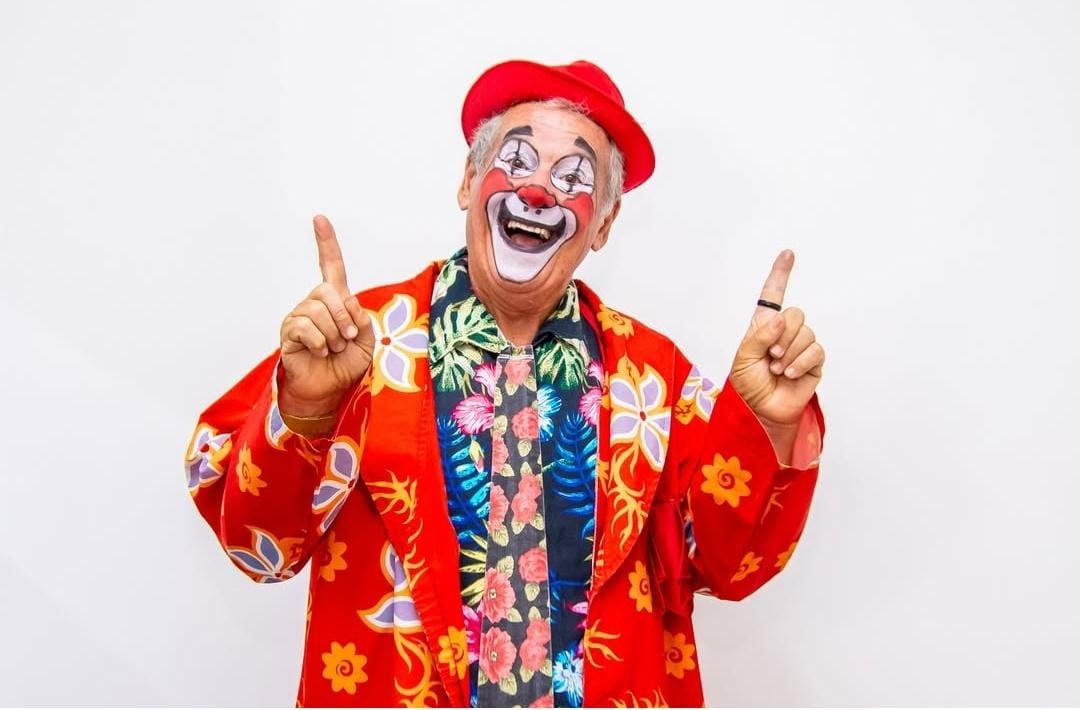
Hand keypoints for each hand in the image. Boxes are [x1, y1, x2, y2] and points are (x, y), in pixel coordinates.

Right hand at [279, 215, 374, 416]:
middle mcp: (314, 303)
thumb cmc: (346, 364)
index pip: (331, 266)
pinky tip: (320, 352)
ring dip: (333, 334)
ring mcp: (299, 316)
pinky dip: (320, 343)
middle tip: (348, 338)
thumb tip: (346, 301)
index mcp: (335, 300)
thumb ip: (361, 319)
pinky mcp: (289, 332)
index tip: (319, 219)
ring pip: (316, 311)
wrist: (329, 389)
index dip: (326, 243)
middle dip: (344, 317)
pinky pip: (305, 328)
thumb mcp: (366, 340)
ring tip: (333, 349)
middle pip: (327, 292)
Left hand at [729, 250, 824, 426]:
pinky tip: (787, 374)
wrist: (761, 410)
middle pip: (795, 313)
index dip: (780, 274)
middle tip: (770, 356)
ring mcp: (801, 346)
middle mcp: (785, 332)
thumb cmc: (748, 384)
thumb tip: (780, 319)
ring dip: (788, 354)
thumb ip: (759, 336)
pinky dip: (799, 363)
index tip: (788, 254)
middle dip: (782, 336)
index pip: (773, 295)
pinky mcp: (814, 362)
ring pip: (806, 332)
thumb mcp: (743, 358)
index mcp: (764, 326)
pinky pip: (815, 351)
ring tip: (776, 369)